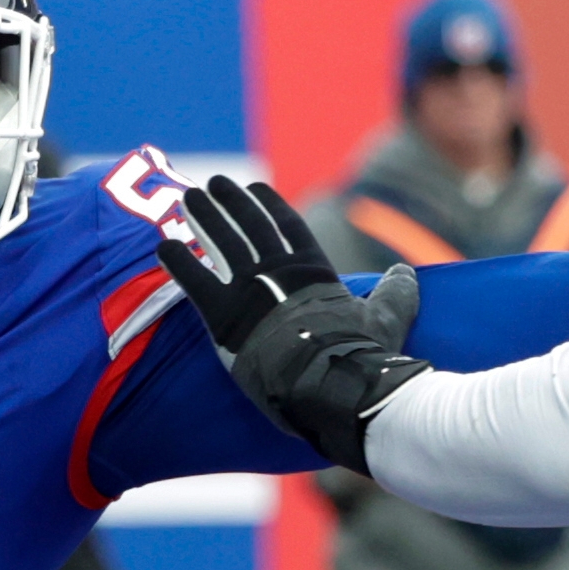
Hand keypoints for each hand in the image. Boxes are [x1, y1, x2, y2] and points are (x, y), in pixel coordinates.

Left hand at [150, 171, 422, 472]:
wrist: (334, 385)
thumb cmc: (363, 357)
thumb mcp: (390, 318)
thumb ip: (396, 292)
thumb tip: (407, 272)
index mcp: (314, 272)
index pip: (289, 227)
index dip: (270, 206)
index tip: (254, 188)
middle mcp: (279, 273)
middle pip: (249, 226)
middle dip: (230, 203)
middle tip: (214, 184)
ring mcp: (251, 291)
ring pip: (221, 242)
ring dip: (203, 218)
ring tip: (188, 197)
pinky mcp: (225, 316)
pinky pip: (195, 282)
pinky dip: (178, 262)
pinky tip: (161, 245)